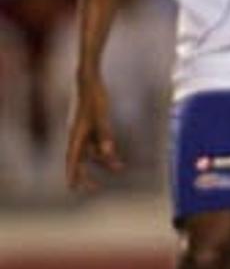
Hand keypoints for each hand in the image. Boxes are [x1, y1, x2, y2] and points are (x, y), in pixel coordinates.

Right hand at [64, 76, 121, 192]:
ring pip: (92, 151)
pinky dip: (106, 149)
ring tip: (120, 168)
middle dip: (85, 174)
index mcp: (76, 134)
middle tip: (93, 189)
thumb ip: (105, 135)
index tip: (72, 188)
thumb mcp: (101, 116)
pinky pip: (97, 142)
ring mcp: (84, 130)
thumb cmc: (94, 97)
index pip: (72, 159)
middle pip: (80, 159)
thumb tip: (108, 154)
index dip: (72, 173)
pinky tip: (116, 155)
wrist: (89, 80)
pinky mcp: (91, 125)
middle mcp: (77, 135)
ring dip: (104, 160)